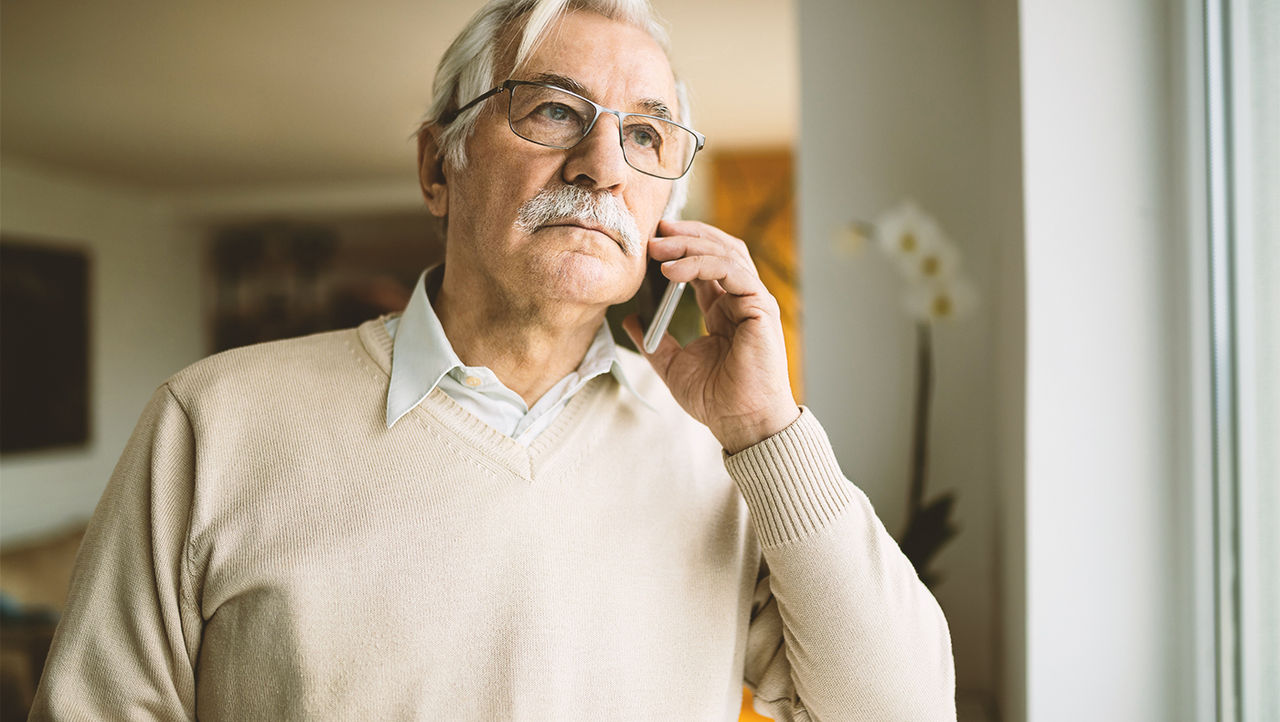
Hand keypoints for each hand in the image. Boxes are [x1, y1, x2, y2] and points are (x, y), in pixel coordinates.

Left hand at [622, 219, 799, 453]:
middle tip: (653, 232)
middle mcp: (741, 300)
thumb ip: (654, 341)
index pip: (706, 262)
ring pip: (726, 253)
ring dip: (690, 244)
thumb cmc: (716, 399)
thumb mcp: (673, 365)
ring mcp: (754, 301)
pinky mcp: (761, 307)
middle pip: (719, 248)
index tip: (651, 240)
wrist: (740, 423)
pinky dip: (702, 264)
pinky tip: (673, 270)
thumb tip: (631, 320)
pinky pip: (732, 271)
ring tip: (658, 246)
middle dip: (686, 236)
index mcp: (724, 310)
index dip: (682, 246)